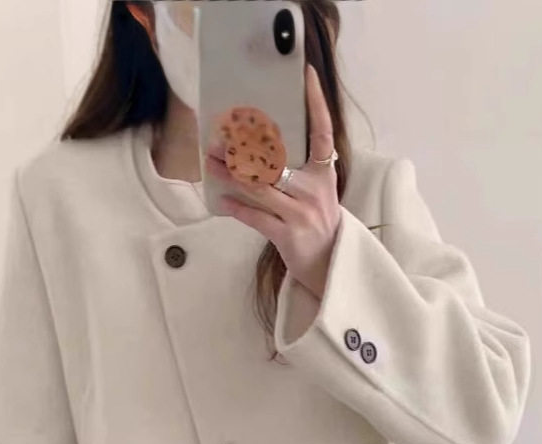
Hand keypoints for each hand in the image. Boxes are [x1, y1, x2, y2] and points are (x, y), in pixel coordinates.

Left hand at [206, 64, 341, 300]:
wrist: (330, 266)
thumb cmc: (319, 225)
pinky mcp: (287, 236)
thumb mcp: (319, 193)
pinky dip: (236, 207)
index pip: (323, 132)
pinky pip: (256, 217)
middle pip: (276, 160)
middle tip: (220, 133)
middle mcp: (314, 191)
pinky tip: (221, 199)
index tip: (308, 78)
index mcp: (325, 176)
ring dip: (230, 173)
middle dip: (245, 146)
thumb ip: (301, 170)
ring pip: (260, 186)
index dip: (316, 104)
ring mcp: (301, 214)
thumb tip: (264, 146)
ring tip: (210, 161)